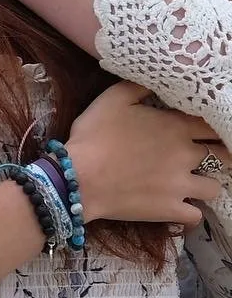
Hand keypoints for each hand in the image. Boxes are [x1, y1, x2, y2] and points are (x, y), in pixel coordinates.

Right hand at [66, 81, 227, 226]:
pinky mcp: (171, 209)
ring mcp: (181, 185)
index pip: (212, 125)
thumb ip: (139, 86)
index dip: (211, 127)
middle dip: (219, 154)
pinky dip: (191, 212)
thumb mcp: (113, 98)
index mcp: (175, 127)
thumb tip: (158, 81)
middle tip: (205, 155)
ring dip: (206, 183)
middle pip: (222, 156)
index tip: (204, 130)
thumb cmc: (94, 134)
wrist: (80, 177)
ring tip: (194, 182)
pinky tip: (181, 206)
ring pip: (214, 187)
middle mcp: (186, 155)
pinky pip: (196, 216)